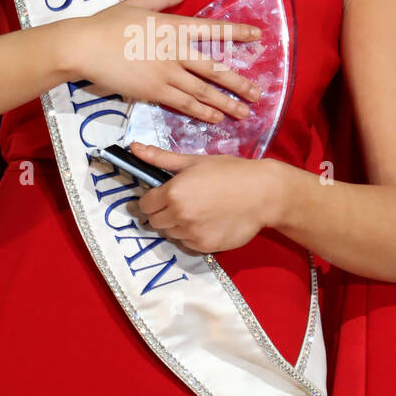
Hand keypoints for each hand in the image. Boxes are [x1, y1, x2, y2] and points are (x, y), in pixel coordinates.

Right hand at [60, 0, 262, 124]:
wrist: (84, 46)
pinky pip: (184, 104)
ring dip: (226, 103)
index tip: (257, 36)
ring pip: (204, 91)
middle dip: (239, 82)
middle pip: (216, 68)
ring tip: (244, 113)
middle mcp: (176, 50)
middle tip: (258, 93)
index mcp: (174, 26)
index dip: (237, 32)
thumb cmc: (107, 23)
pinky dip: (202, 112)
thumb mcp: (137, 3)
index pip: (213, 29)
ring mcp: (167, 72)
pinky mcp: (154, 91)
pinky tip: (215, 119)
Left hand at [128, 141, 275, 253]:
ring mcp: (191, 234)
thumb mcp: (195, 161)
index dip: (152, 199)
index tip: (162, 195)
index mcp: (173, 192)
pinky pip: (186, 244)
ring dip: (176, 225)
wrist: (262, 194)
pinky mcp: (204, 247)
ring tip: (196, 212)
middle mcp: (179, 215)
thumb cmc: (230, 172)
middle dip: (162, 213)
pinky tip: (207, 222)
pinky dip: (191, 235)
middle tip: (181, 203)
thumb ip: (161, 158)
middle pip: (154, 222)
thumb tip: (133, 148)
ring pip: (170, 234)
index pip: (144, 205)